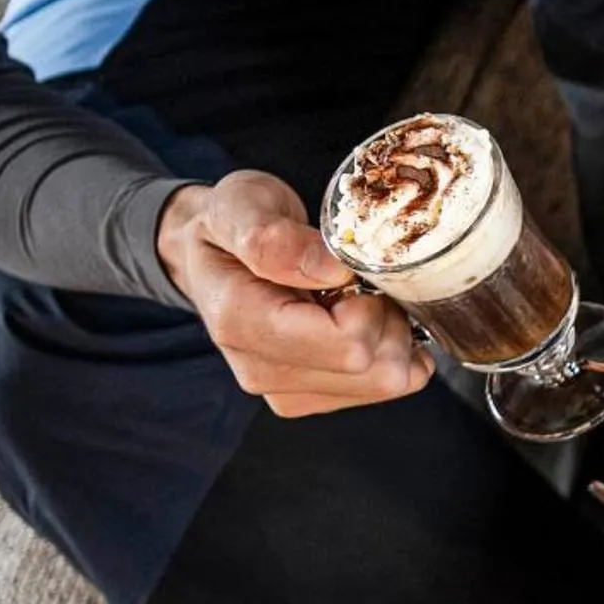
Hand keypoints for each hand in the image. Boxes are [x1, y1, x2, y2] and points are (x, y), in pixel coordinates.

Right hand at [156, 172, 431, 416]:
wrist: (210, 254)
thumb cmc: (227, 225)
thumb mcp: (240, 207)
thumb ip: (276, 239)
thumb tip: (334, 272)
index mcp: (243, 324)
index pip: (348, 345)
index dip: (372, 307)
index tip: (357, 273)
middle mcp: (261, 371)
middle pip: (373, 372)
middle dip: (389, 322)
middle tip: (366, 284)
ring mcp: (284, 390)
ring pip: (384, 383)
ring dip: (393, 338)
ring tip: (362, 300)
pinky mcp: (307, 397)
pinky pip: (380, 388)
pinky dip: (391, 353)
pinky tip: (368, 322)